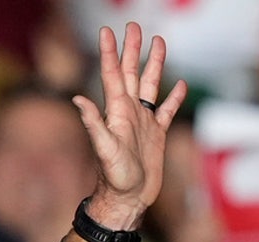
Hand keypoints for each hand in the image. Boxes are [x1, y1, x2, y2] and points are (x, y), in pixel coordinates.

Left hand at [72, 22, 187, 227]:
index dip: (109, 53)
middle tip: (133, 26)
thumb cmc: (113, 178)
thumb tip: (78, 99)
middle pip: (132, 73)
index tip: (107, 31)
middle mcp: (129, 112)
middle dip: (131, 49)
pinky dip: (174, 97)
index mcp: (116, 112)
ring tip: (158, 42)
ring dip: (154, 64)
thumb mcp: (104, 149)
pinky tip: (180, 84)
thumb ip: (93, 123)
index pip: (112, 75)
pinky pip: (167, 110)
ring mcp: (143, 122)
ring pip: (151, 85)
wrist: (126, 198)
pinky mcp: (157, 134)